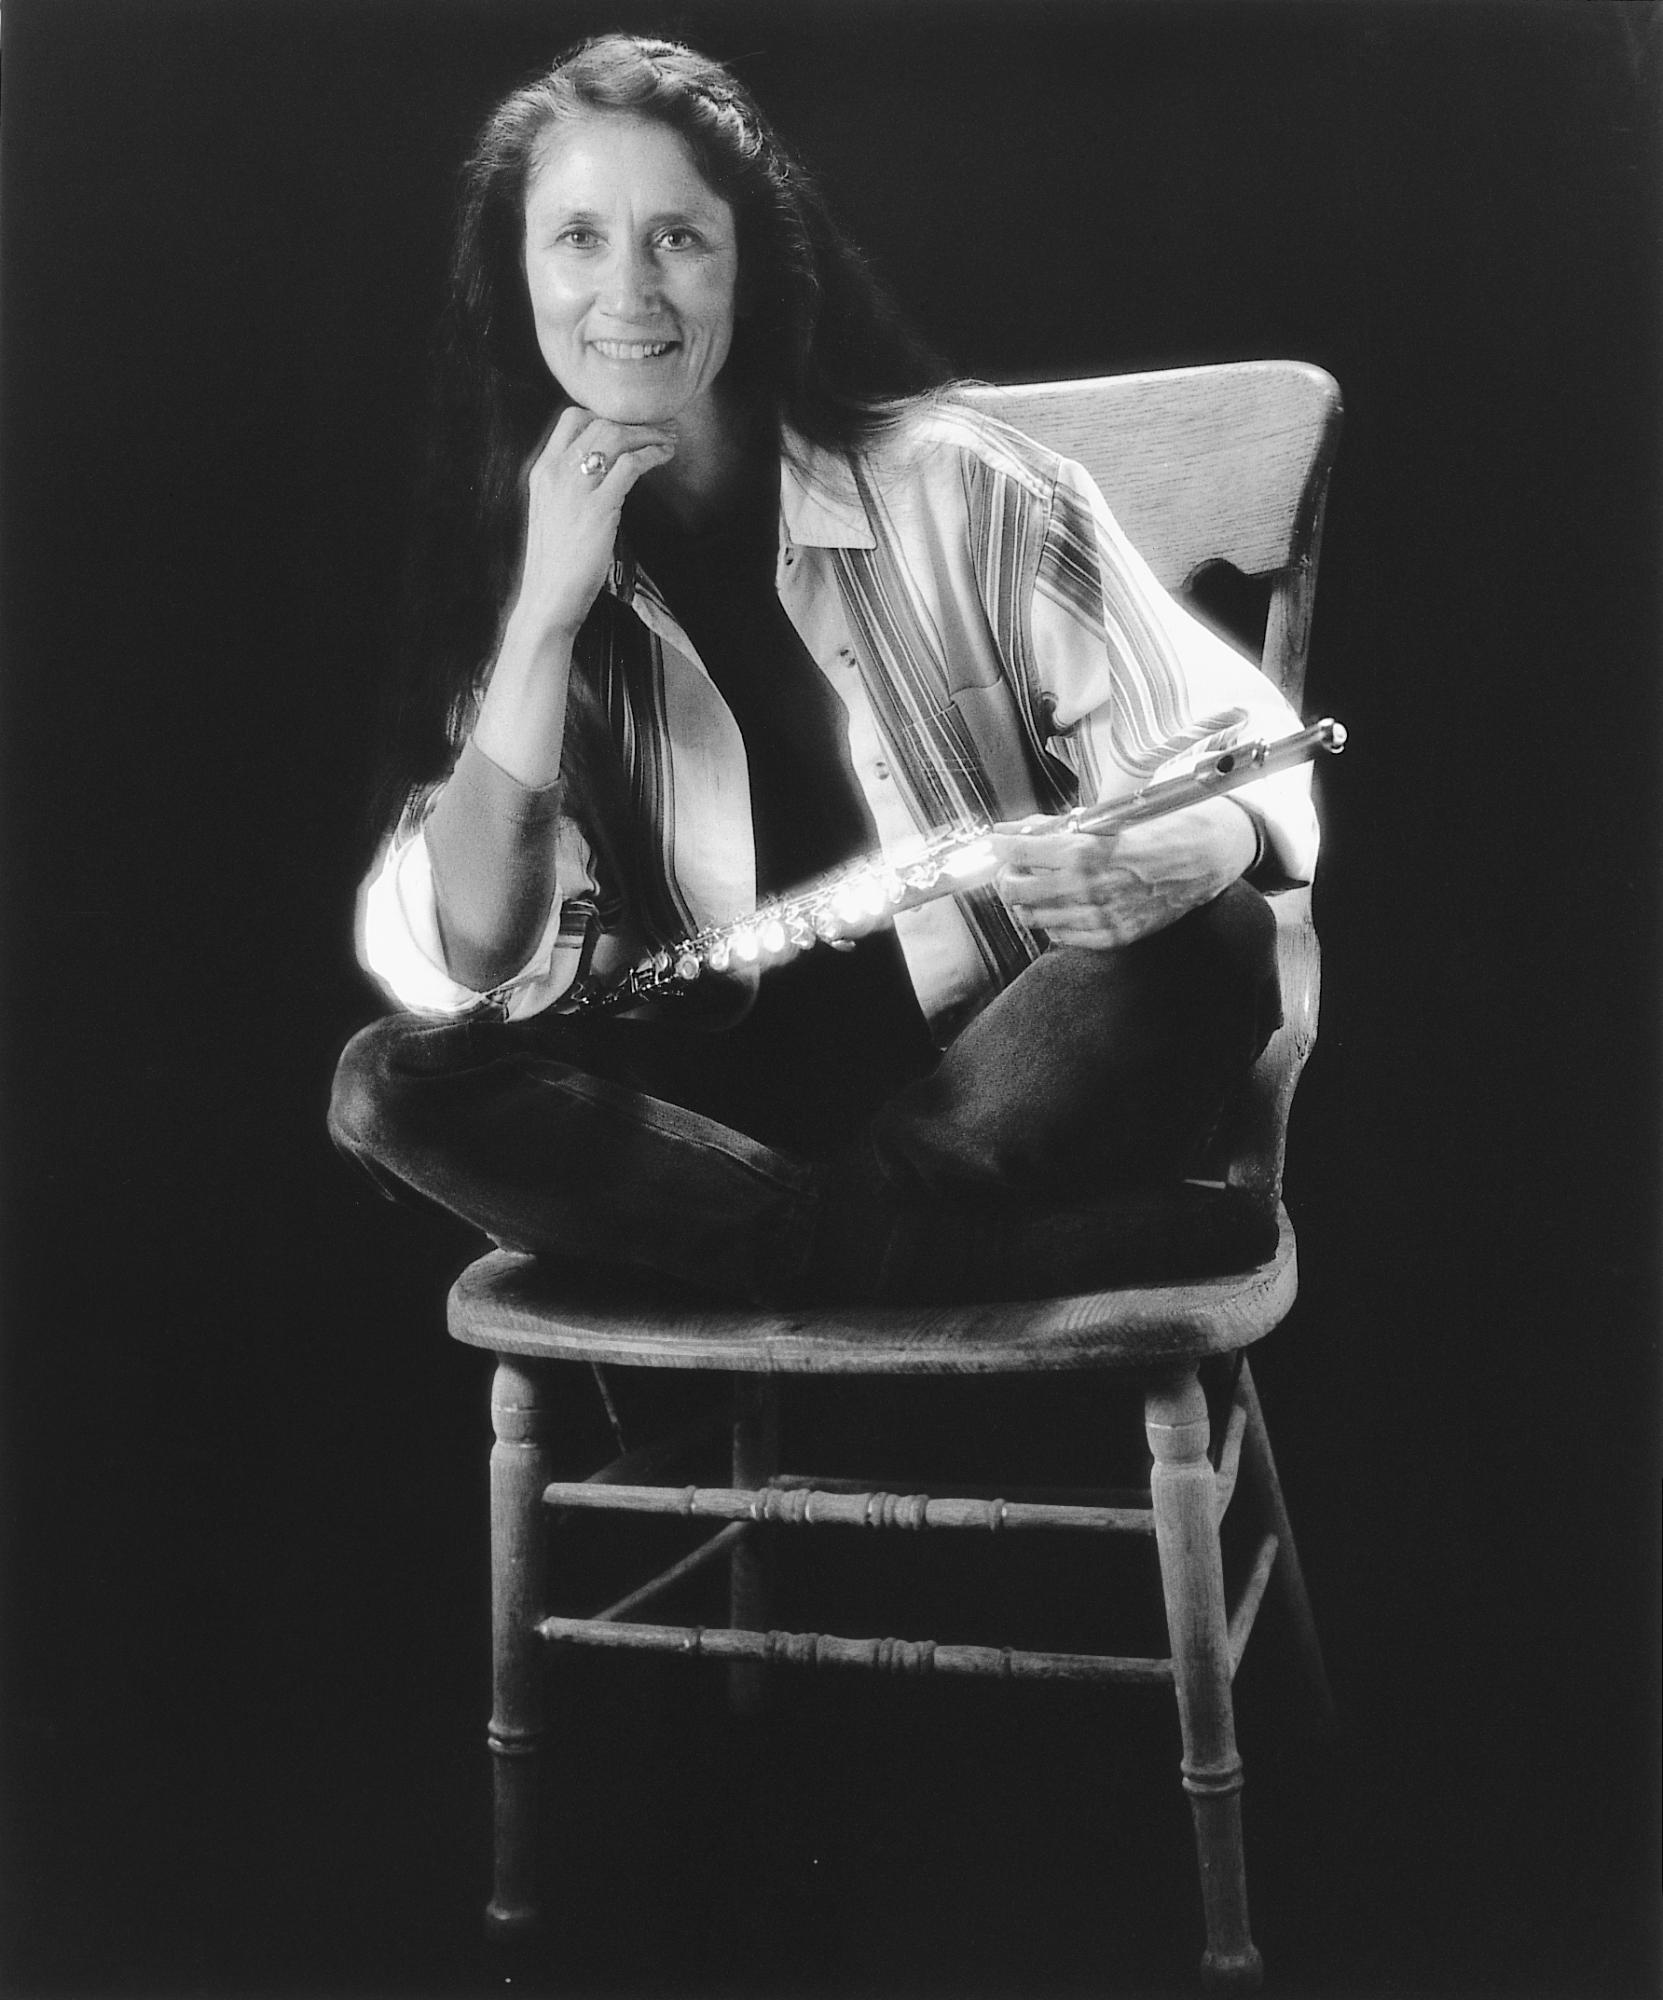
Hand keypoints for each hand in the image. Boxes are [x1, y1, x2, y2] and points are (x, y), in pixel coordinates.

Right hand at [506, 405, 677, 644]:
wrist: (548, 598)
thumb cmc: (555, 564)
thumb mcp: (553, 513)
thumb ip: (571, 488)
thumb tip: (601, 472)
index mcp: (542, 471)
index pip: (571, 419)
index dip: (605, 415)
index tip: (630, 425)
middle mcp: (556, 472)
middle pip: (600, 422)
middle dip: (637, 421)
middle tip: (662, 426)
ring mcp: (577, 488)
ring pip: (617, 436)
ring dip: (649, 433)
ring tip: (670, 439)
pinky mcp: (599, 507)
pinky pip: (631, 465)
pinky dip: (652, 454)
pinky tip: (665, 456)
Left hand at [990, 797, 1256, 949]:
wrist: (1207, 856)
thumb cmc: (1161, 829)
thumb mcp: (1106, 817)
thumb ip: (1056, 827)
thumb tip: (1016, 830)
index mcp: (1086, 851)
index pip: (1019, 852)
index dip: (1001, 846)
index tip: (997, 843)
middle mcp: (1089, 887)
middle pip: (1017, 889)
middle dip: (1006, 875)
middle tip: (1011, 866)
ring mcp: (1101, 916)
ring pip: (1034, 916)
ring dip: (1026, 900)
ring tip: (1032, 885)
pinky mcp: (1114, 935)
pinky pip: (1062, 936)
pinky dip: (1051, 921)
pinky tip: (1058, 906)